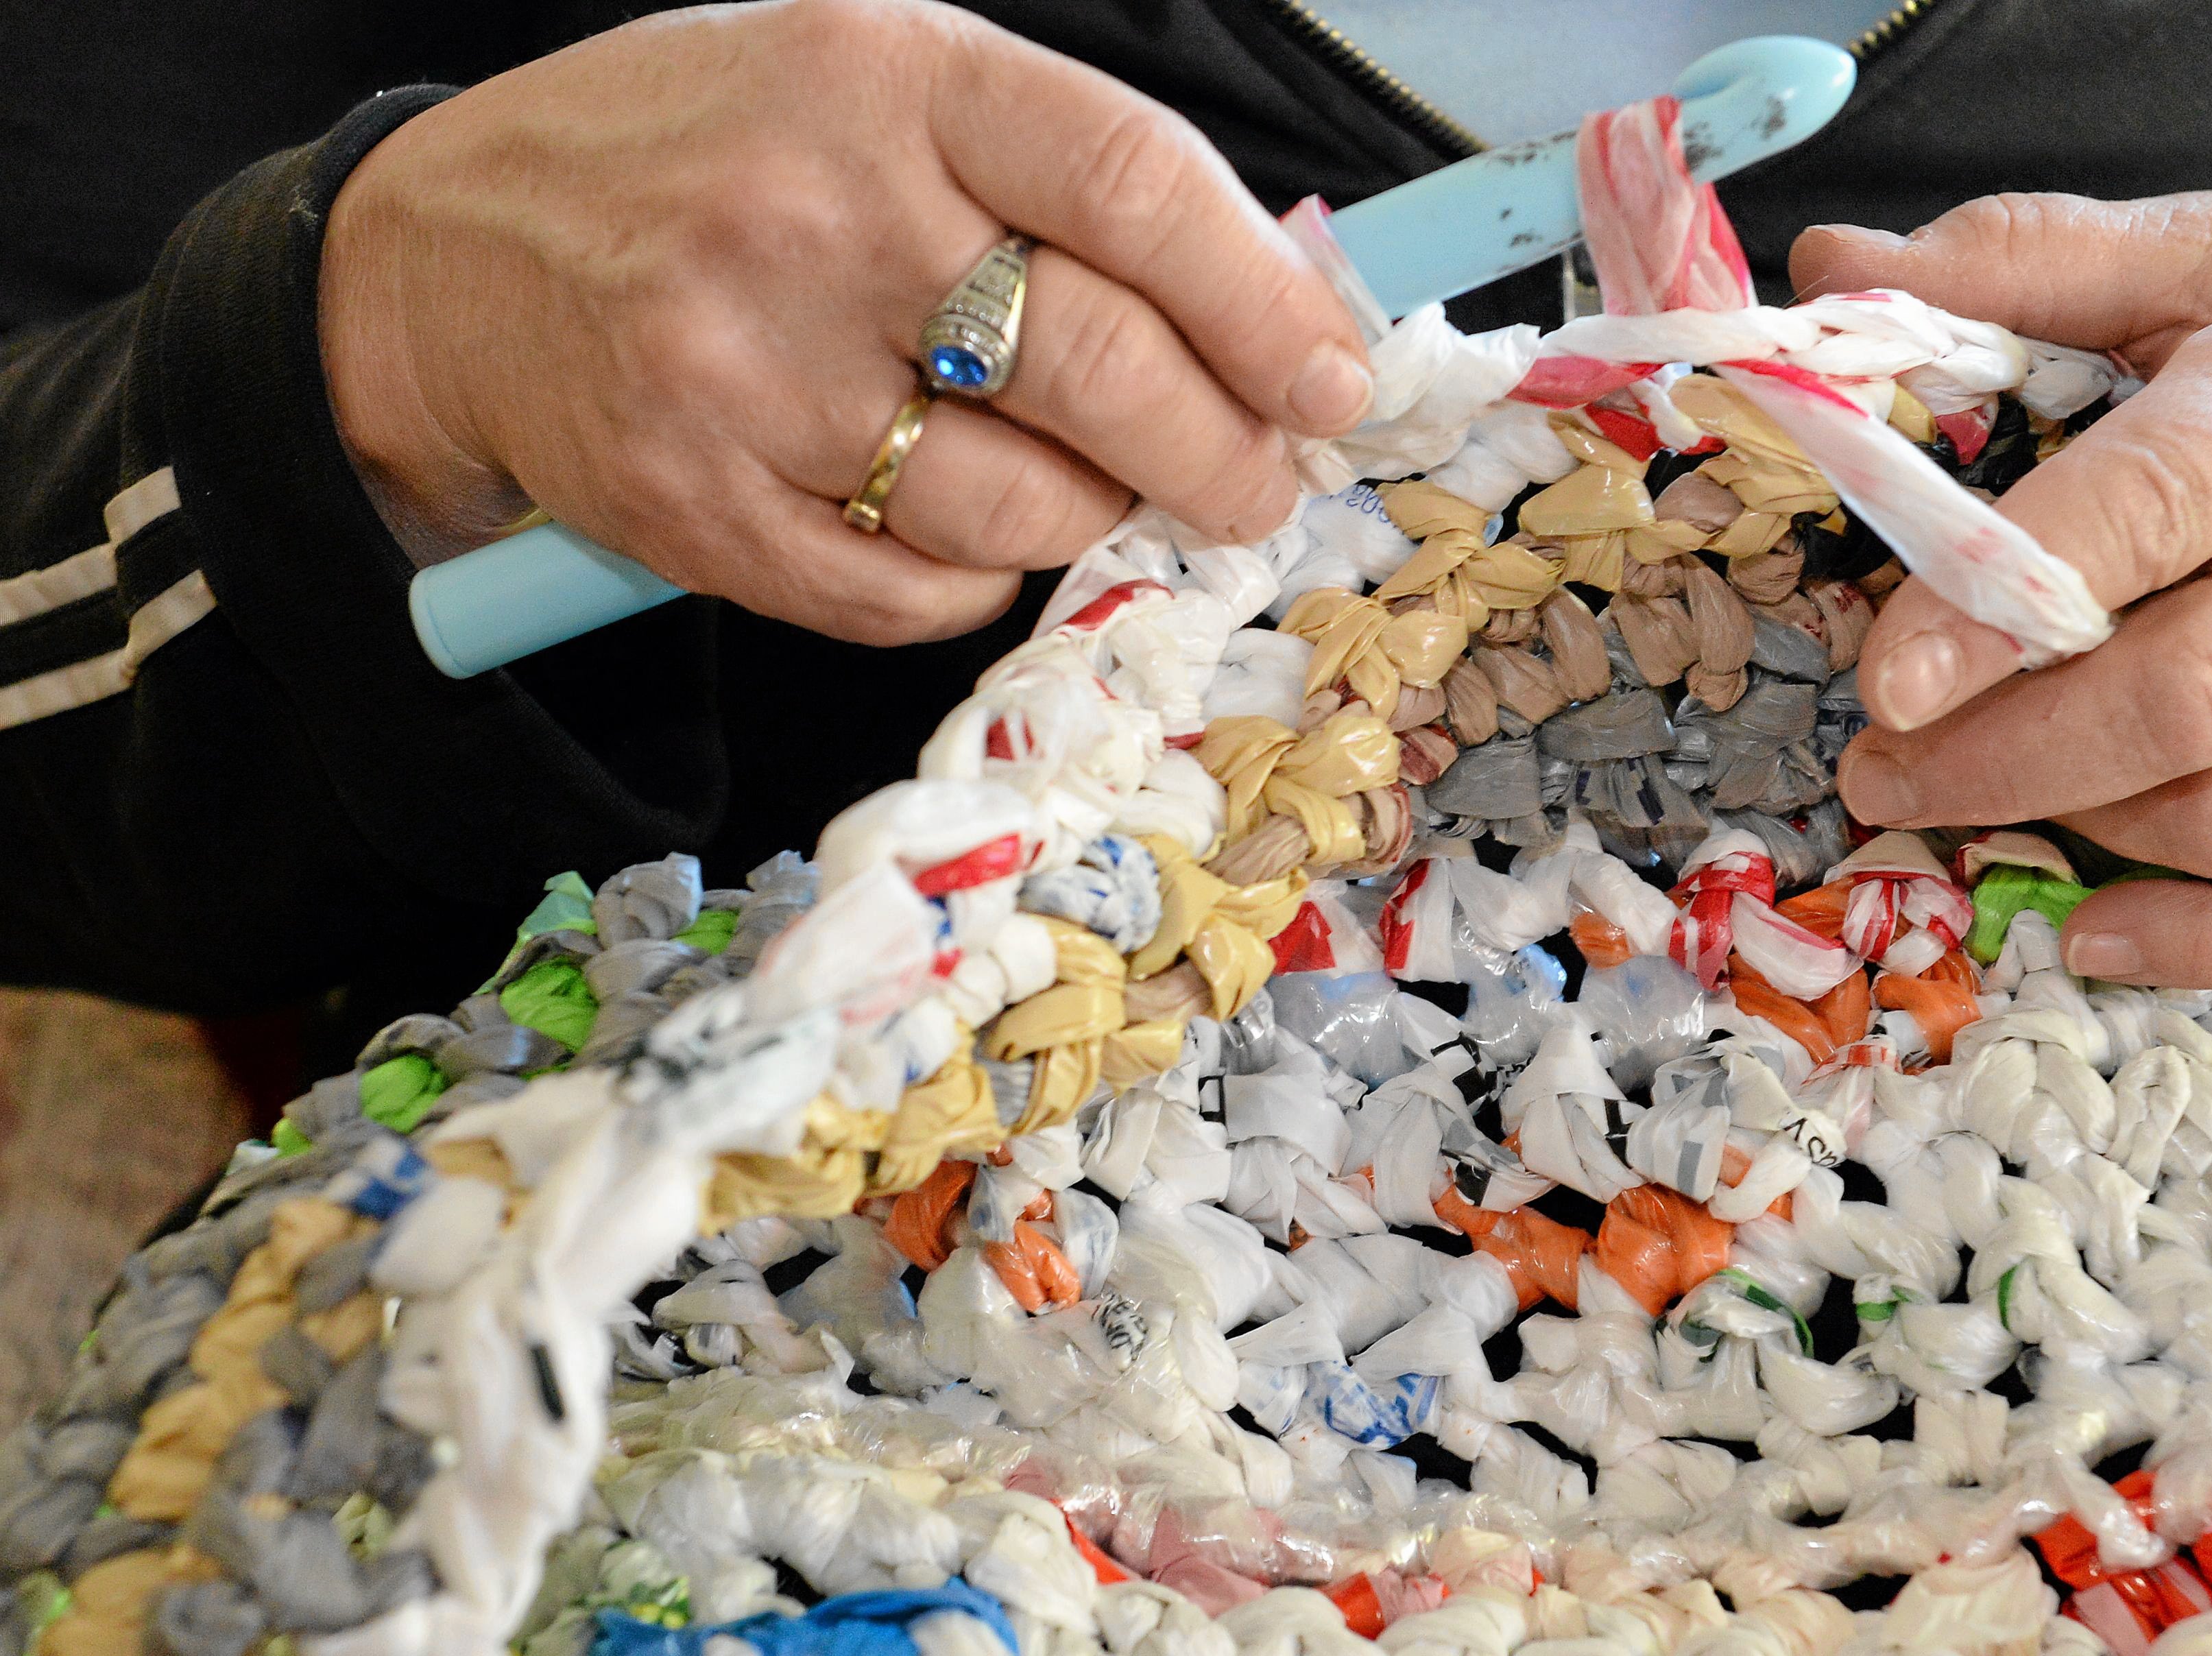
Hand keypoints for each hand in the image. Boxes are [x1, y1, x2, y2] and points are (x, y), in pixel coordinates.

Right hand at [318, 0, 1372, 644]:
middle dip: (1222, 454)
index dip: (1263, 301)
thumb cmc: (712, 158)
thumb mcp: (875, 87)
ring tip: (1078, 483)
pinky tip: (950, 519)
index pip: (1133, 186)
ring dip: (1088, 516)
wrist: (450, 254)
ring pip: (1021, 507)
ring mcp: (748, 371)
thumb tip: (1267, 309)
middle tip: (1257, 484)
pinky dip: (971, 579)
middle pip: (1101, 370)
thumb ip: (1056, 176)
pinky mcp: (697, 505)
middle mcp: (819, 216)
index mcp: (888, 78)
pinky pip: (916, 594)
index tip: (1333, 379)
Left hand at [1791, 175, 2211, 985]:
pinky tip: (2096, 933)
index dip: (2005, 605)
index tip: (1889, 673)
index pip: (2145, 514)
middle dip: (2003, 754)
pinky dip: (2205, 943)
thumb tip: (1832, 262)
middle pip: (2178, 699)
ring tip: (1959, 800)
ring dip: (2077, 830)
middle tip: (1881, 761)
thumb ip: (2027, 260)